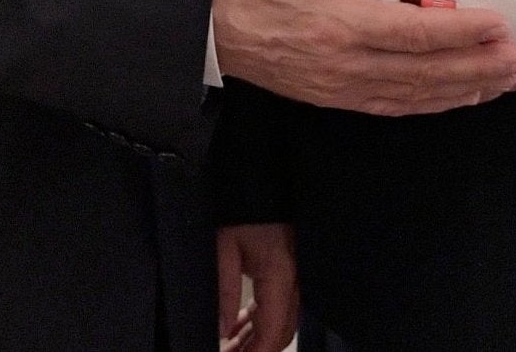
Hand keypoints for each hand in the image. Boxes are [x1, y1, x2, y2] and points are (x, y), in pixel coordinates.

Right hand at [212, 0, 515, 113]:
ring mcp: (340, 86)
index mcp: (335, 25)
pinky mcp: (334, 96)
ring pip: (418, 97)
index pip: (413, 34)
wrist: (198, 22)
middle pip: (428, 77)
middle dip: (484, 72)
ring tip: (513, 81)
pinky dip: (436, 102)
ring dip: (470, 91)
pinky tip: (463, 94)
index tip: (503, 26)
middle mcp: (345, 65)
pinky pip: (396, 105)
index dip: (462, 34)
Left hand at [217, 222, 297, 351]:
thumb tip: (220, 330)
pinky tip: (237, 328)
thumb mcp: (225, 247)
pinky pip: (279, 307)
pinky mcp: (289, 272)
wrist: (263, 180)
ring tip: (228, 347)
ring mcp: (294, 278)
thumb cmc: (244, 209)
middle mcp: (294, 283)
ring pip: (280, 323)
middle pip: (279, 334)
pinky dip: (259, 323)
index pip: (271, 332)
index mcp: (280, 277)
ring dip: (255, 340)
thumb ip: (225, 291)